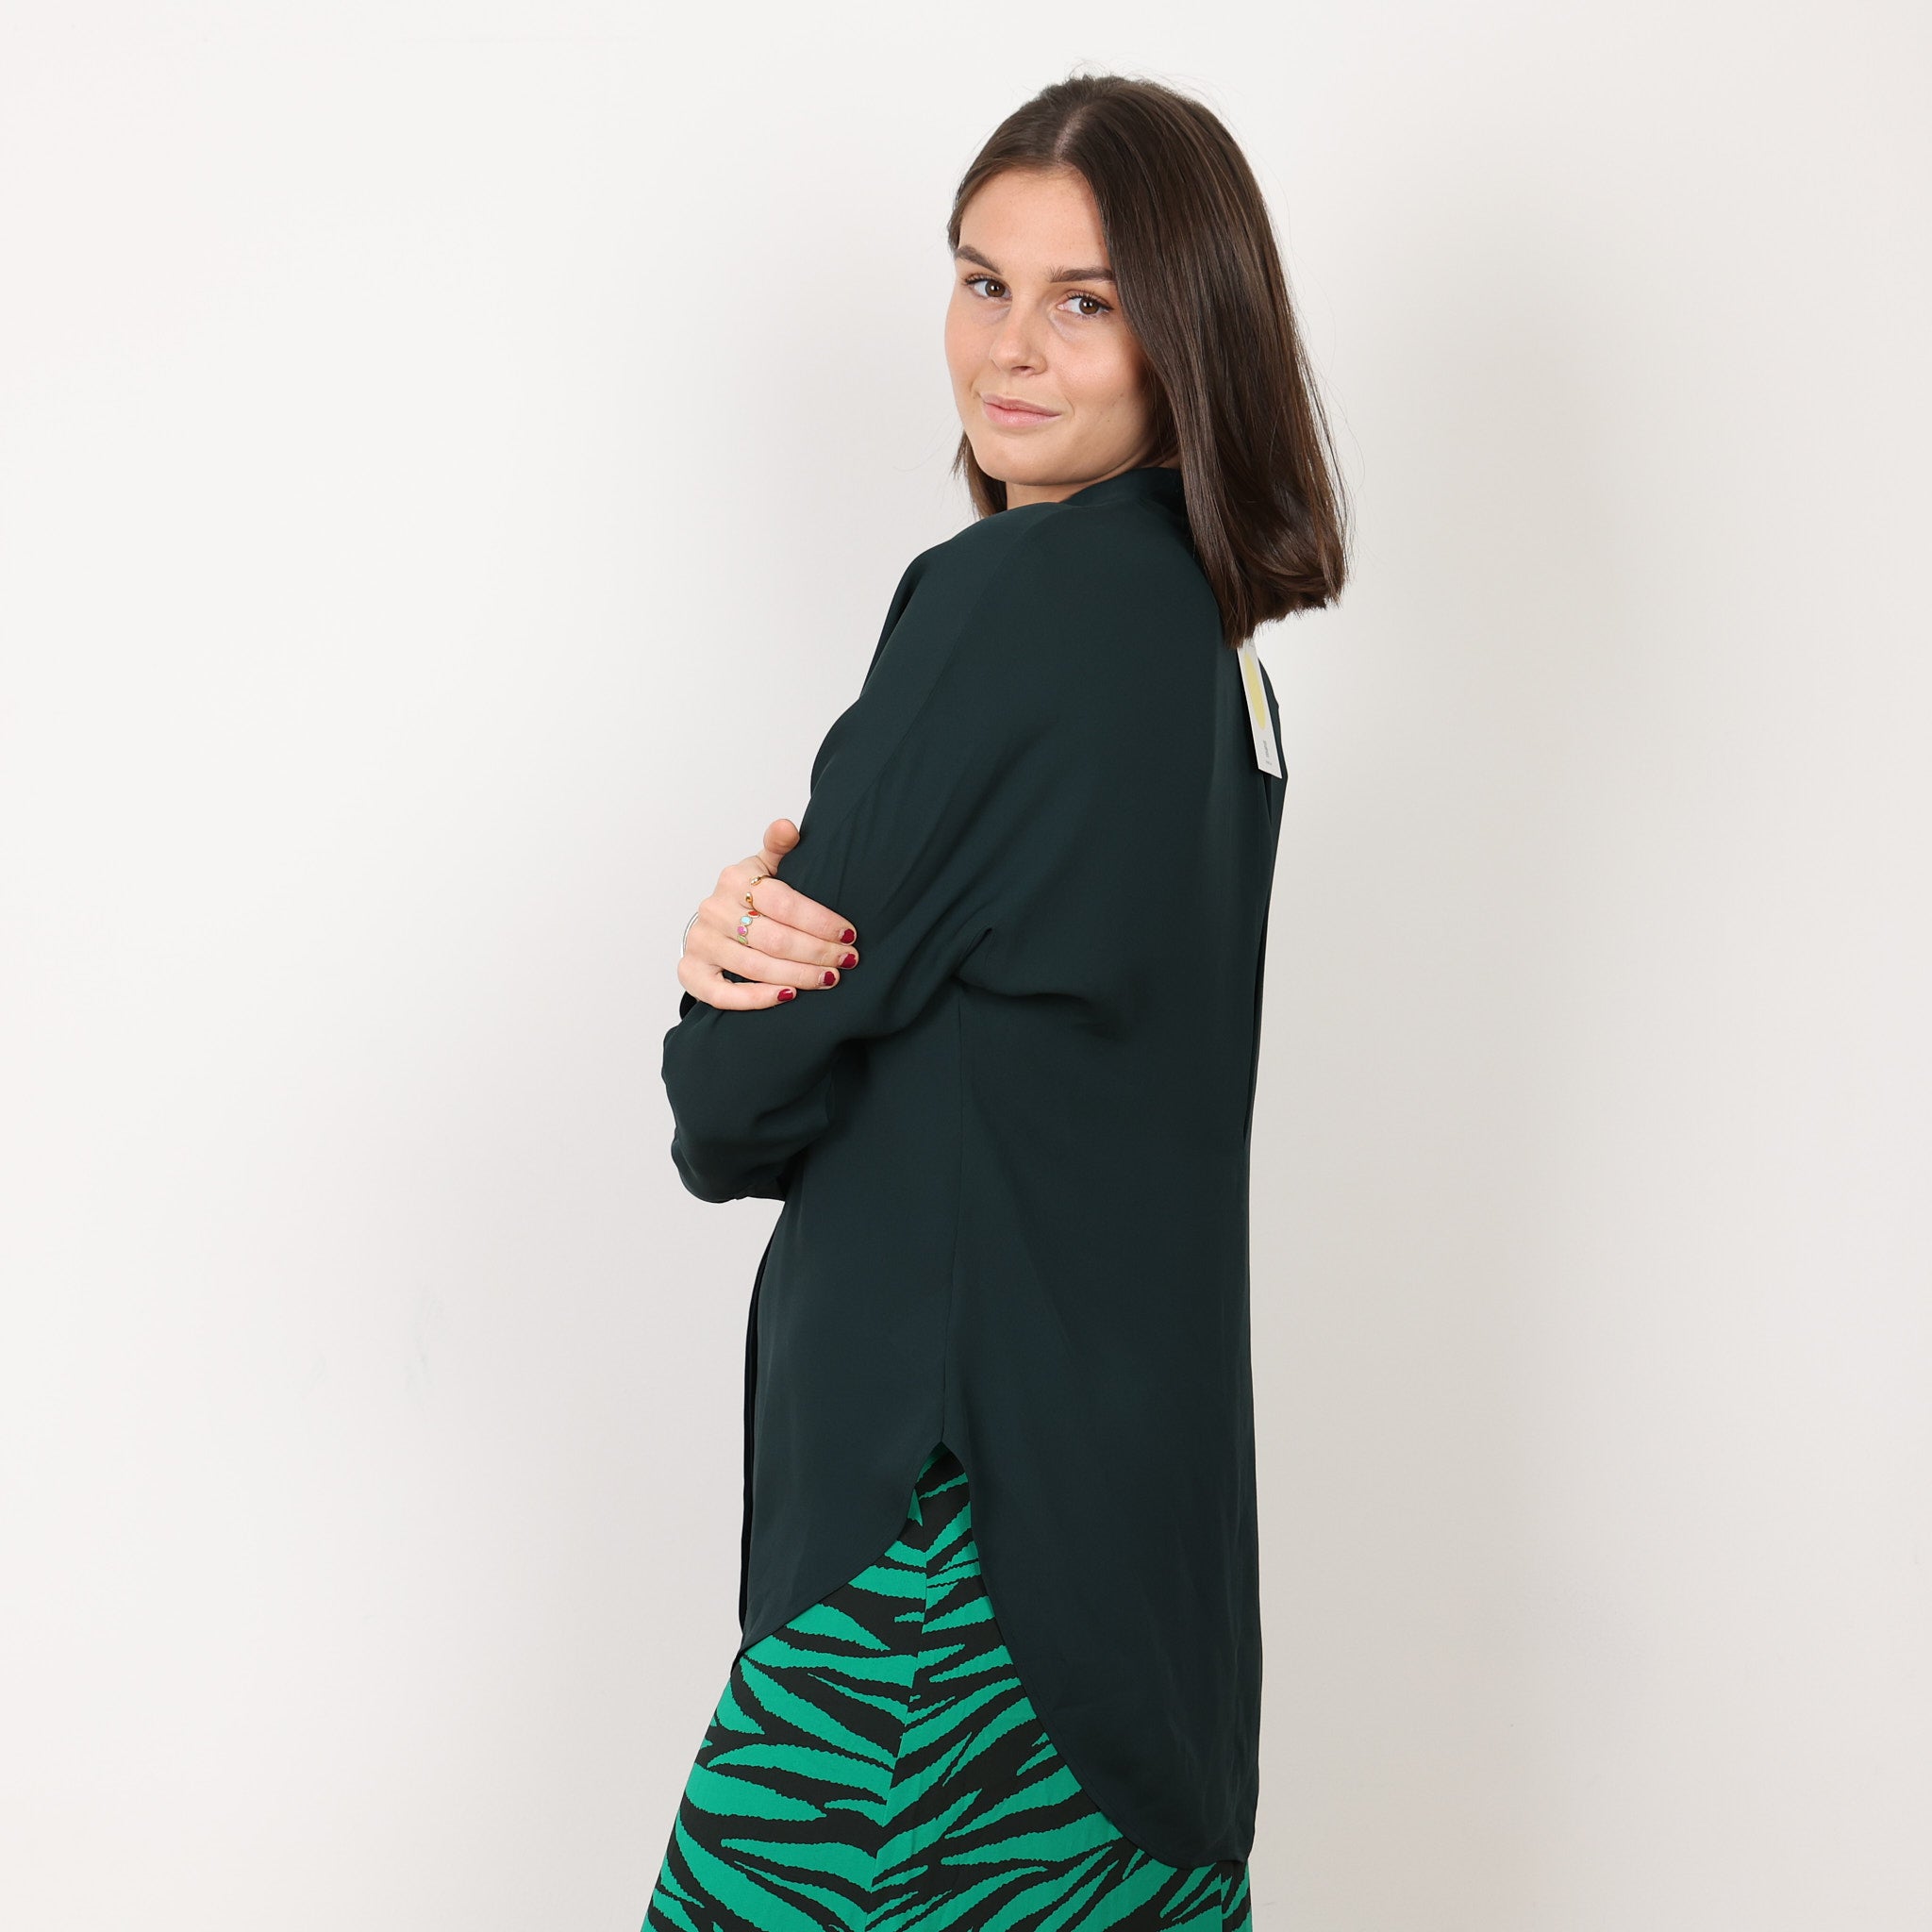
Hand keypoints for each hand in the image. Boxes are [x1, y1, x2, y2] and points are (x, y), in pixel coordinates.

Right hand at [677, 818, 860, 1009]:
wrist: (712, 923)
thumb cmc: (748, 897)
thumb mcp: (765, 866)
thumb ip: (779, 848)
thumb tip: (787, 826)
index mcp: (734, 879)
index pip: (783, 902)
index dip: (819, 921)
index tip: (849, 934)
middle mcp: (714, 910)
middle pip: (773, 938)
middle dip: (816, 952)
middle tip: (846, 960)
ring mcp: (701, 942)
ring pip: (754, 967)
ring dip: (797, 976)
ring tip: (829, 979)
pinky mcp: (692, 972)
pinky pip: (722, 994)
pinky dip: (756, 998)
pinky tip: (787, 996)